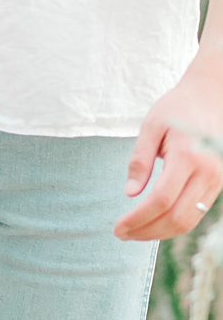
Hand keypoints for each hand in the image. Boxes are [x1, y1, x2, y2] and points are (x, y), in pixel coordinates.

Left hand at [117, 51, 222, 240]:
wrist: (212, 96)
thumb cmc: (178, 108)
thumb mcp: (151, 126)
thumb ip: (139, 160)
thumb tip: (130, 193)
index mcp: (188, 157)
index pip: (160, 200)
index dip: (138, 218)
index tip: (118, 228)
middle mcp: (208, 173)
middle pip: (178, 217)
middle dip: (148, 231)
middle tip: (123, 234)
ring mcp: (218, 181)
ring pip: (191, 219)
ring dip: (162, 231)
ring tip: (136, 232)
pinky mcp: (220, 184)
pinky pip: (198, 211)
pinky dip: (177, 222)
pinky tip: (156, 221)